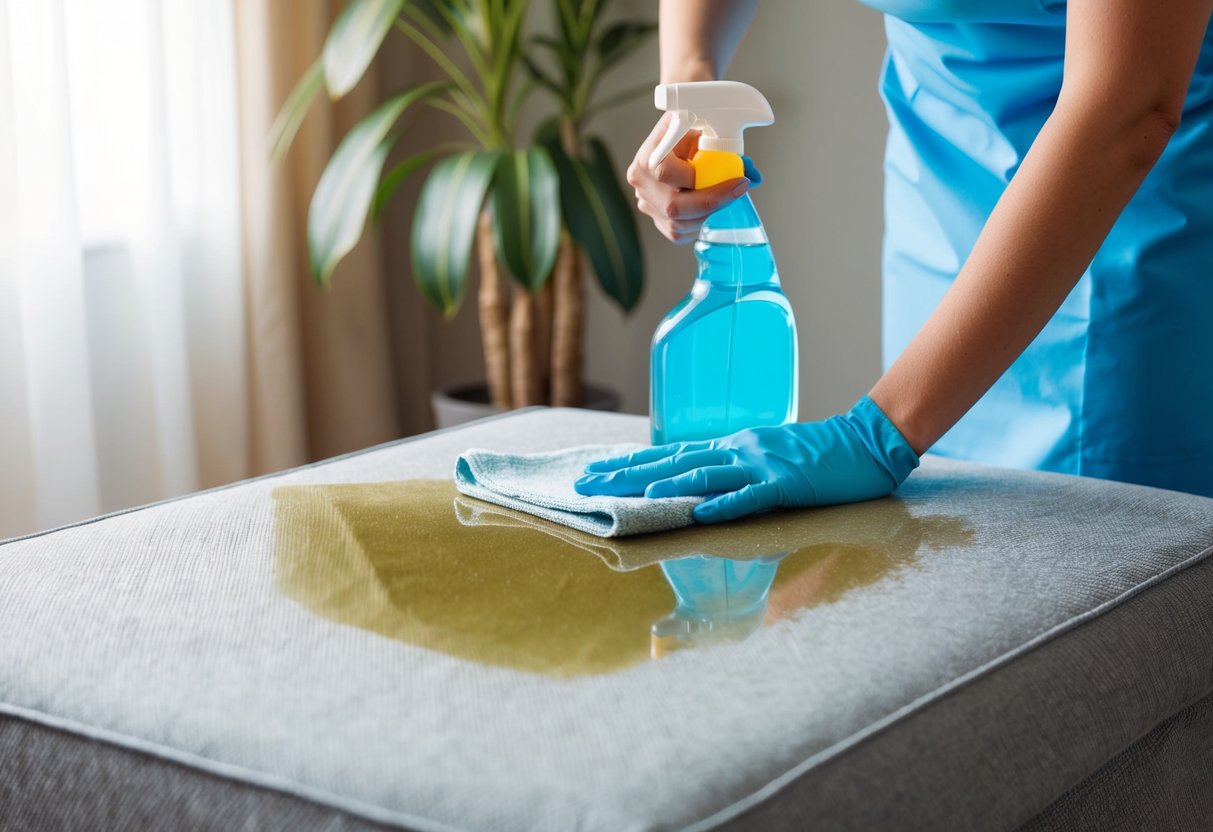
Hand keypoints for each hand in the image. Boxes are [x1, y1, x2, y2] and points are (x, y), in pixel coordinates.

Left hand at [573, 397, 919, 523]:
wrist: (864, 443)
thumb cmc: (817, 457)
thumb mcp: (766, 459)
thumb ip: (734, 472)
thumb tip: (700, 493)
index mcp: (731, 446)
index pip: (671, 455)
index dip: (631, 463)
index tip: (595, 470)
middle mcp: (738, 450)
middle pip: (674, 463)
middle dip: (627, 475)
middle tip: (587, 484)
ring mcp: (762, 464)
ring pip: (705, 476)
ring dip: (666, 487)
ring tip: (631, 497)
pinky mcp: (788, 483)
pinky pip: (752, 496)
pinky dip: (725, 505)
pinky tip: (700, 514)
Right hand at [627, 112, 760, 244]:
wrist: (670, 141)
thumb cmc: (687, 131)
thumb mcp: (700, 125)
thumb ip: (722, 142)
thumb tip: (753, 174)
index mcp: (647, 157)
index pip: (668, 174)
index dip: (704, 182)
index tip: (737, 179)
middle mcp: (641, 182)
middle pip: (674, 208)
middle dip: (712, 204)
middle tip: (738, 193)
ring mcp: (645, 202)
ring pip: (677, 225)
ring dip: (708, 216)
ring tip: (726, 198)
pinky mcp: (654, 217)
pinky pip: (677, 233)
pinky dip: (698, 225)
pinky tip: (710, 211)